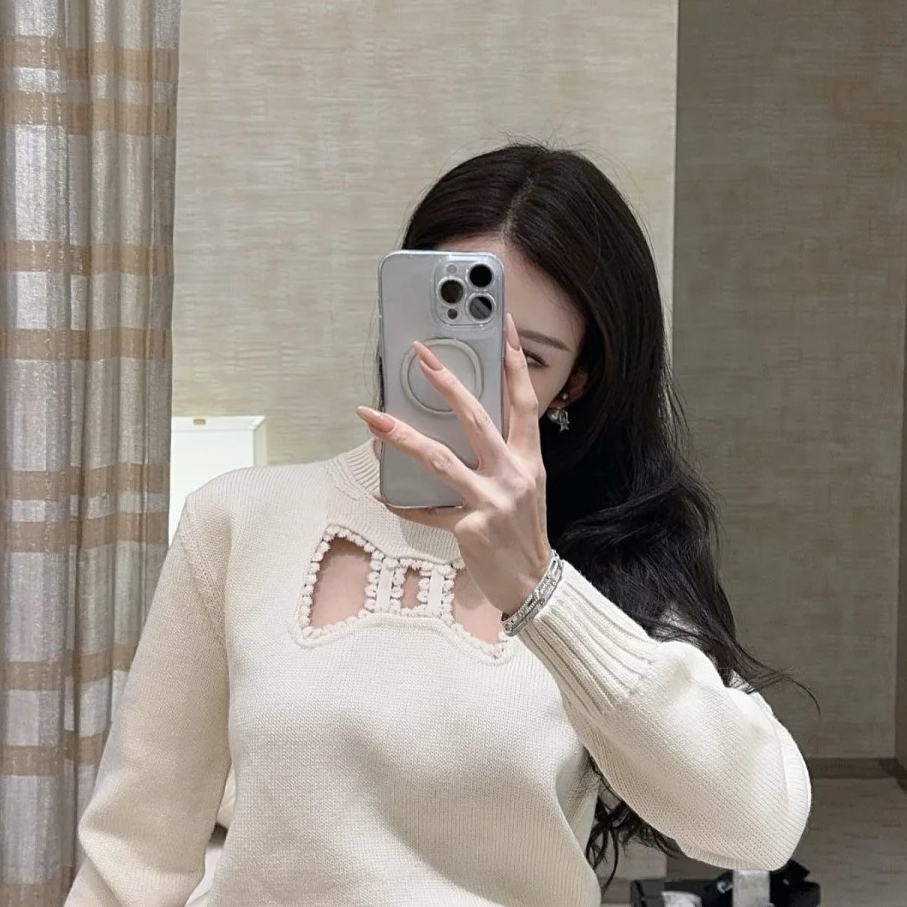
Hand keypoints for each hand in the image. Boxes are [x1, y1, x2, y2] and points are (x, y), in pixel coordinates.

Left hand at [356, 310, 554, 617]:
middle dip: (446, 383)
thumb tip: (463, 428)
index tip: (504, 323)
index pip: (524, 399)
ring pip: (440, 459)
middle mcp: (512, 474)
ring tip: (373, 418)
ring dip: (402, 437)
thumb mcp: (525, 486)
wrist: (532, 583)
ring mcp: (490, 501)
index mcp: (528, 459)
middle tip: (421, 356)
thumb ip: (502, 457)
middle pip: (476, 418)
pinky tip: (384, 493)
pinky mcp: (469, 527)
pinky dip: (404, 503)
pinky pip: (427, 510)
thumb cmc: (524, 532)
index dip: (515, 360)